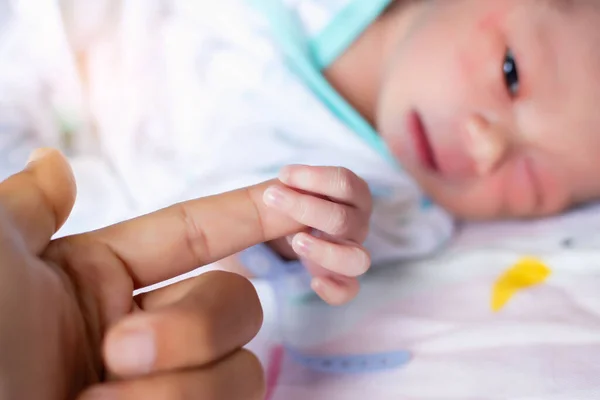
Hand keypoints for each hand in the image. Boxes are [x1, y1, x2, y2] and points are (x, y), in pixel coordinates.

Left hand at [0, 148, 304, 399]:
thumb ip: (26, 207)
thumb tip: (55, 163)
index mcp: (103, 281)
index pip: (200, 233)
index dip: (252, 211)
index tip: (296, 196)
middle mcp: (144, 333)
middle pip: (238, 303)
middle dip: (193, 328)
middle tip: (118, 352)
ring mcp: (165, 388)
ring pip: (242, 369)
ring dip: (179, 387)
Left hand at [263, 165, 372, 304]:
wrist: (292, 226)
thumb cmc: (296, 200)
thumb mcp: (291, 186)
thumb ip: (286, 187)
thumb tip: (269, 194)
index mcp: (353, 194)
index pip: (345, 183)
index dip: (315, 178)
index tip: (283, 175)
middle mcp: (358, 223)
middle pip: (344, 219)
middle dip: (305, 208)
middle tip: (272, 198)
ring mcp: (353, 251)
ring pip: (357, 259)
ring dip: (325, 251)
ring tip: (296, 242)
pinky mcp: (342, 277)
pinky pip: (350, 290)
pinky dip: (336, 290)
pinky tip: (314, 283)